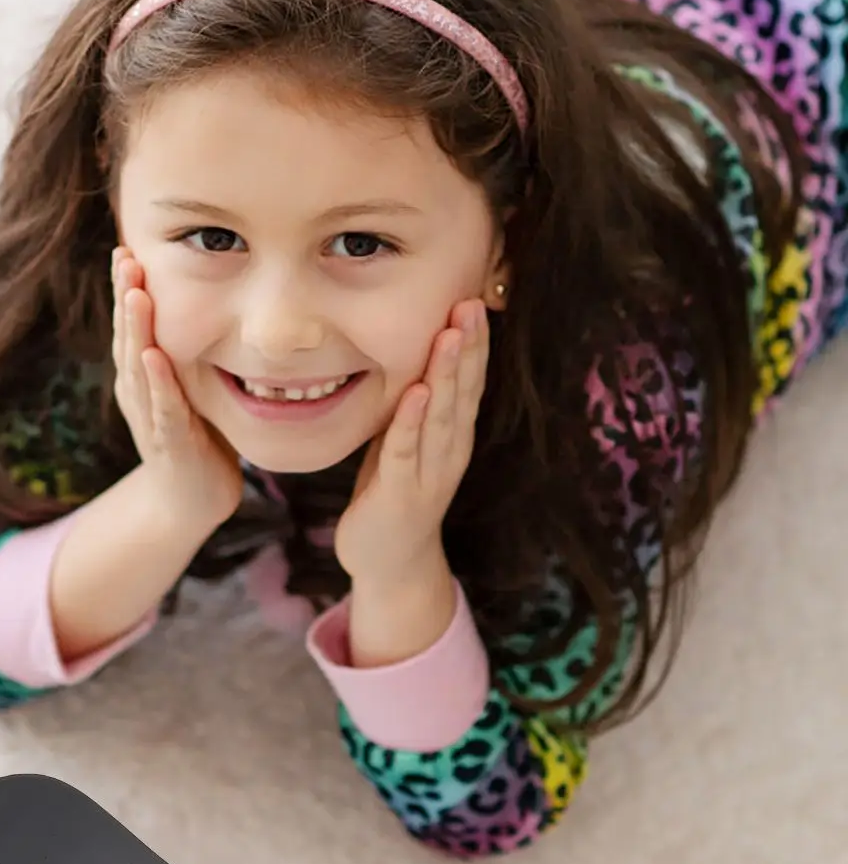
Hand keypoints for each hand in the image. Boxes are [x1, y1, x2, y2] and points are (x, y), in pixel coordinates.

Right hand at [111, 246, 241, 529]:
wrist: (189, 504)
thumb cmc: (197, 442)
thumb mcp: (191, 389)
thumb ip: (190, 355)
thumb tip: (216, 306)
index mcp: (142, 379)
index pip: (133, 327)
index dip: (127, 290)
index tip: (127, 251)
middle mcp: (139, 394)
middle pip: (128, 338)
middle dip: (125, 297)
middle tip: (123, 256)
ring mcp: (150, 418)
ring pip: (138, 367)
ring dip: (136, 330)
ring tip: (134, 293)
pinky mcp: (169, 443)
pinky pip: (162, 408)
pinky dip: (157, 382)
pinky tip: (153, 356)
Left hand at [334, 298, 488, 587]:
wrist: (390, 565)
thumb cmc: (392, 495)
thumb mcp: (404, 443)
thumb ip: (412, 407)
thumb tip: (411, 356)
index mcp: (451, 436)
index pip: (468, 382)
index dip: (473, 343)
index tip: (473, 298)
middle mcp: (448, 451)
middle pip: (462, 392)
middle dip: (468, 347)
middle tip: (471, 303)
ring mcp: (428, 475)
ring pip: (440, 417)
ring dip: (446, 375)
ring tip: (451, 335)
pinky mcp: (399, 495)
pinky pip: (404, 452)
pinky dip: (411, 422)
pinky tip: (416, 393)